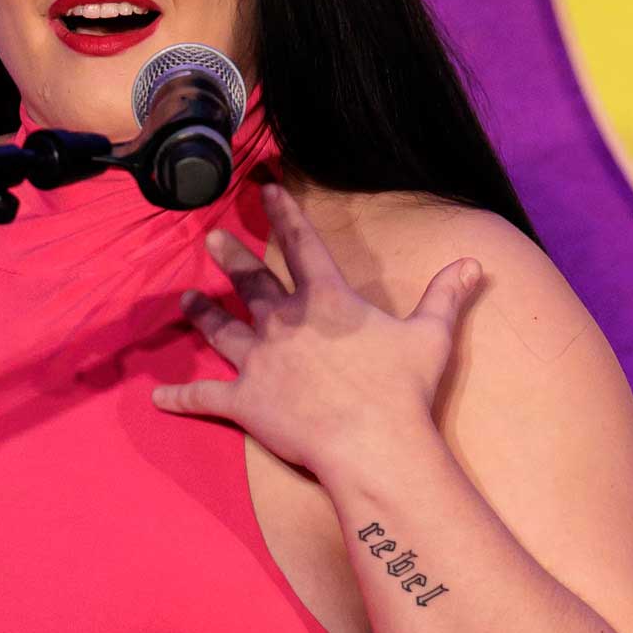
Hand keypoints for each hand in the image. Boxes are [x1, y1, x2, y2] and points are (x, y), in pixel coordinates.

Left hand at [150, 179, 481, 480]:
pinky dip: (180, 398)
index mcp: (327, 301)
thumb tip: (473, 264)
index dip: (284, 213)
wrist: (373, 443)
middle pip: (252, 282)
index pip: (302, 244)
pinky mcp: (244, 401)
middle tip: (209, 238)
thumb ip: (446, 296)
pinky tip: (158, 397)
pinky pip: (204, 398)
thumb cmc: (403, 390)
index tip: (265, 188)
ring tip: (186, 298)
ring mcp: (260, 361)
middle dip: (230, 257)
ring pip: (222, 330)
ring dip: (204, 313)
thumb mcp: (432, 336)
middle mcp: (285, 323)